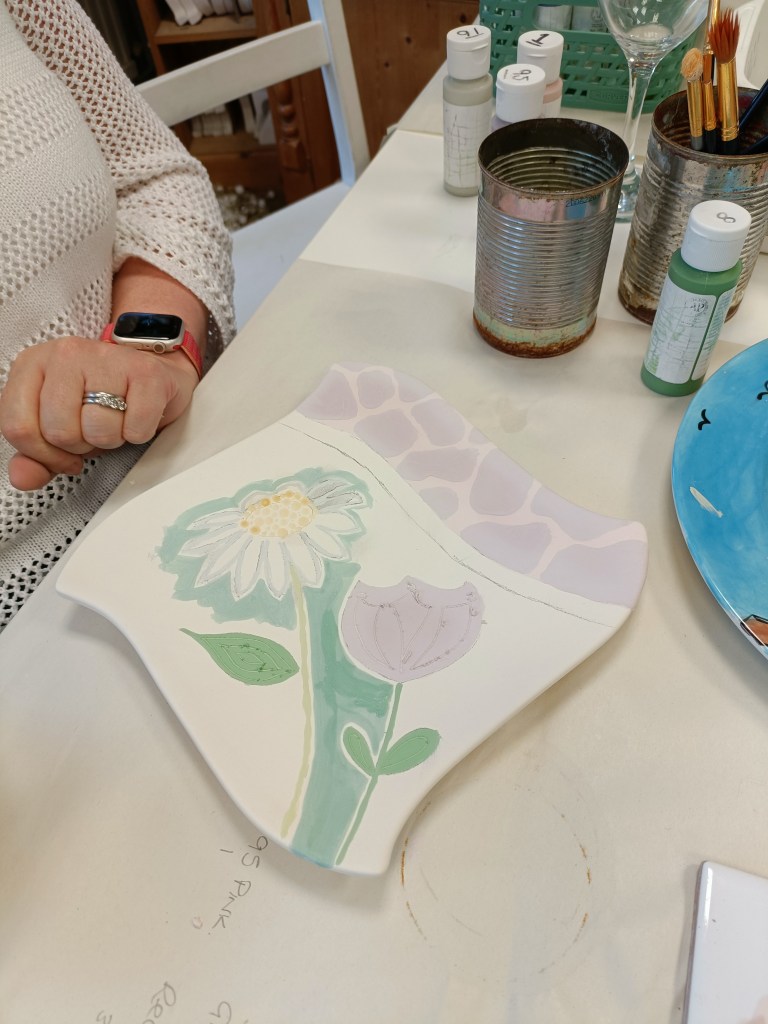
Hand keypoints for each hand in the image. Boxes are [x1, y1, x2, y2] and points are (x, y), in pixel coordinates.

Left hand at [0, 335, 198, 489]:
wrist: (149, 374)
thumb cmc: (101, 399)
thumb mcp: (59, 425)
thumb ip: (35, 455)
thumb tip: (22, 477)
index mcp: (33, 365)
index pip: (18, 427)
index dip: (43, 455)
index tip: (64, 455)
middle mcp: (65, 355)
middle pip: (59, 432)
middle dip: (81, 445)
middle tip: (93, 431)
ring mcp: (105, 358)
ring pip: (98, 431)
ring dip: (112, 439)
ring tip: (115, 421)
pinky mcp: (144, 372)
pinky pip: (135, 429)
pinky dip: (138, 433)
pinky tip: (135, 415)